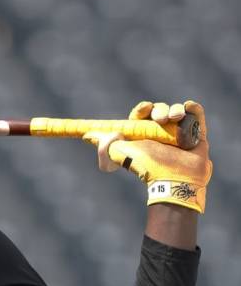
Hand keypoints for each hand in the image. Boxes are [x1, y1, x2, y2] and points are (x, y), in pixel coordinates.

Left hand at [83, 101, 211, 212]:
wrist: (173, 179)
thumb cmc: (147, 167)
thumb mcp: (121, 154)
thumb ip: (105, 146)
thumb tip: (88, 136)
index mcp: (143, 135)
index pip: (142, 115)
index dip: (142, 109)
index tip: (143, 109)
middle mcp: (161, 133)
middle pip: (160, 110)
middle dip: (160, 110)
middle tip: (160, 119)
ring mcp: (180, 133)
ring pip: (178, 111)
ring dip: (175, 110)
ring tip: (175, 118)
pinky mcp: (198, 135)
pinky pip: (197, 116)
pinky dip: (194, 109)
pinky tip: (189, 107)